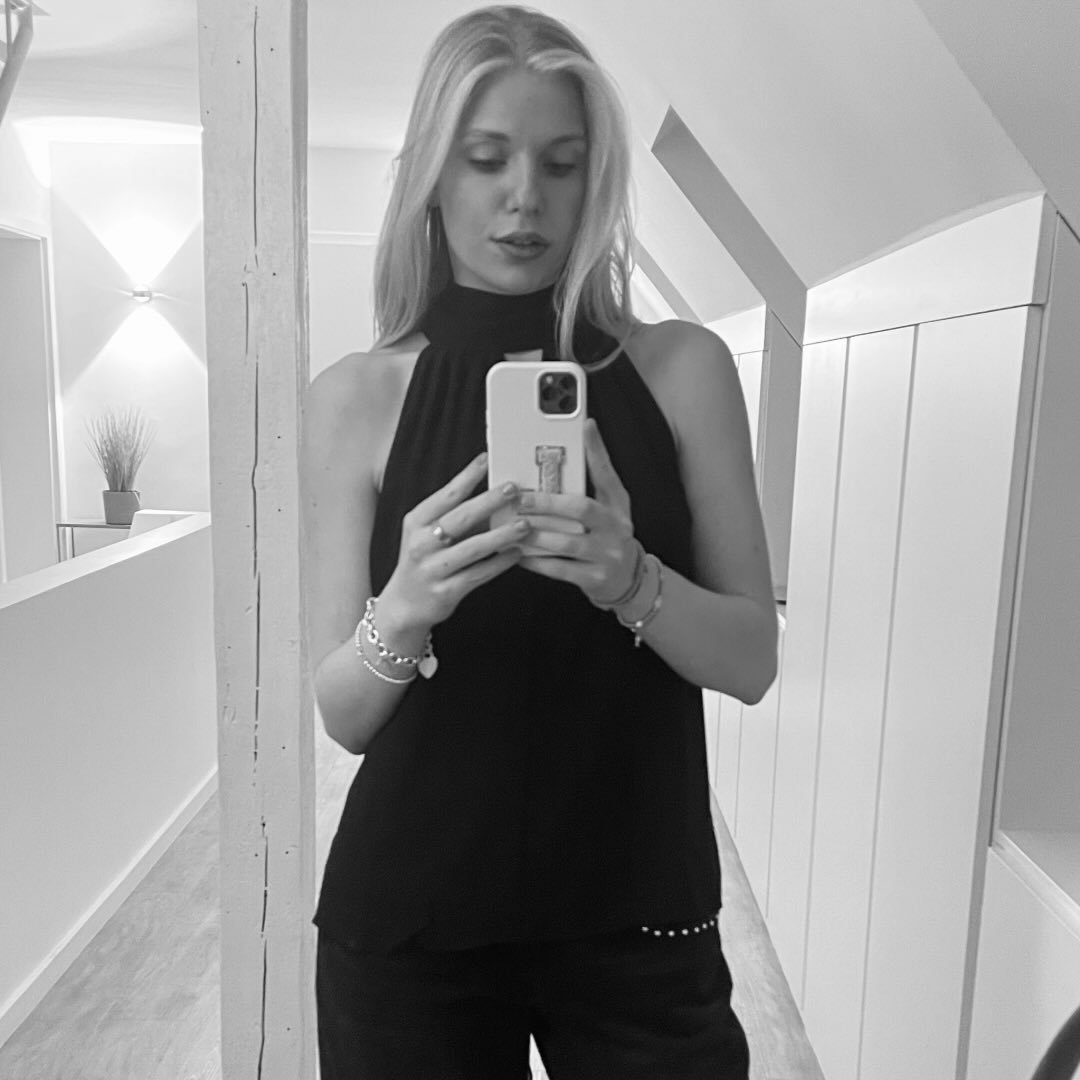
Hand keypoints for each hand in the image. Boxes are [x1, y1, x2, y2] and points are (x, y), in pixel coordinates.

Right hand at [379, 452, 530, 631]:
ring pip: (472, 548)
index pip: (445, 495)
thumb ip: (456, 517)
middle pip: (459, 518)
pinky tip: (516, 554)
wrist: (404, 605)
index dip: (466, 476)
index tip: (487, 459)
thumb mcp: (428, 534)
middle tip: (513, 489)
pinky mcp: (445, 592)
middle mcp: (421, 544)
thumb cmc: (424, 561)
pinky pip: (478, 574)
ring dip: (501, 534)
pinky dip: (499, 563)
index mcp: (416, 522)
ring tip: (524, 525)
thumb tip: (496, 496)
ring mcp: (432, 569)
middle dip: (489, 501)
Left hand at [516, 418, 639, 603]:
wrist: (629, 579)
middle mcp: (616, 529)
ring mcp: (606, 555)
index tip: (583, 429)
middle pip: (581, 509)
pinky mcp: (594, 579)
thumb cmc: (610, 534)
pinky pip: (560, 569)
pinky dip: (536, 561)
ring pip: (566, 542)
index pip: (606, 475)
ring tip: (512, 526)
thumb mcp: (611, 503)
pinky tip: (519, 554)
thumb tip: (587, 427)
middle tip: (519, 497)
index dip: (595, 452)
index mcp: (617, 506)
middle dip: (546, 502)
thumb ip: (596, 471)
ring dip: (535, 534)